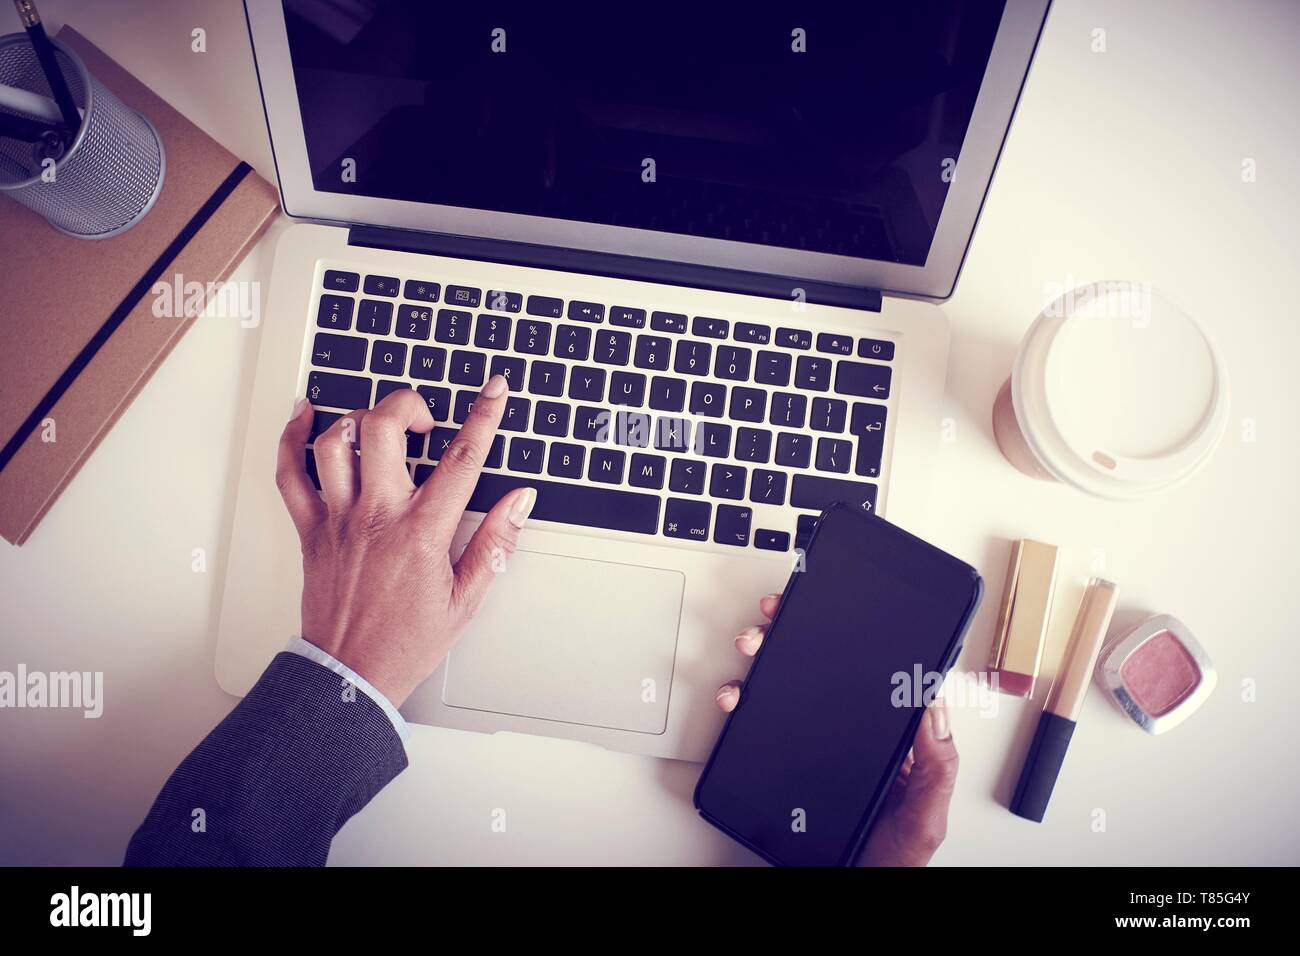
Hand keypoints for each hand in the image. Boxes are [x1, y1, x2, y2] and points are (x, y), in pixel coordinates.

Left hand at [275, 375, 534, 706]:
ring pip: (337, 442)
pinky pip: (290, 473)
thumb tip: (519, 501)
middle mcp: (377, 516)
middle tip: (426, 420)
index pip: (461, 459)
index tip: (494, 390)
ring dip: (360, 420)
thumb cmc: (406, 643)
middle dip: (410, 404)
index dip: (483, 416)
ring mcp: (339, 520)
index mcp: (422, 532)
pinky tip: (304, 416)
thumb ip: (495, 543)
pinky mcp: (310, 530)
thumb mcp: (467, 599)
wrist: (349, 676)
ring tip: (380, 426)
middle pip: (385, 428)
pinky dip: (292, 437)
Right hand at [715, 595, 958, 866]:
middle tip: (773, 623)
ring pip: (782, 690)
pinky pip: (757, 728)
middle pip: (818, 673)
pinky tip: (736, 697)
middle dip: (789, 637)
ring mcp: (811, 750)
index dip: (849, 639)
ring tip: (751, 650)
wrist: (847, 893)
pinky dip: (740, 705)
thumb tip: (934, 704)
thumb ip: (935, 765)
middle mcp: (848, 739)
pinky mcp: (781, 768)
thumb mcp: (925, 817)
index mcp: (889, 741)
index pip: (871, 677)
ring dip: (760, 662)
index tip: (829, 610)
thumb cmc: (889, 861)